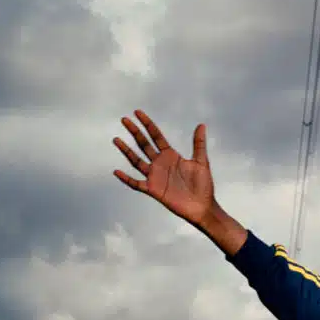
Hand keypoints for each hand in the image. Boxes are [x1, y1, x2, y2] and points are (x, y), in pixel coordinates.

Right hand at [113, 110, 215, 227]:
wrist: (202, 207)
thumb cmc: (203, 185)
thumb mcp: (201, 162)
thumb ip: (198, 144)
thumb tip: (201, 125)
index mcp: (170, 155)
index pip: (156, 136)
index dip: (147, 124)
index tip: (137, 112)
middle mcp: (160, 164)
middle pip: (144, 145)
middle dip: (135, 132)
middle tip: (124, 119)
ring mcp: (155, 176)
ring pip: (136, 161)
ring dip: (127, 151)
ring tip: (116, 140)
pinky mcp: (153, 190)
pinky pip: (136, 184)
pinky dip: (126, 179)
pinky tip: (116, 172)